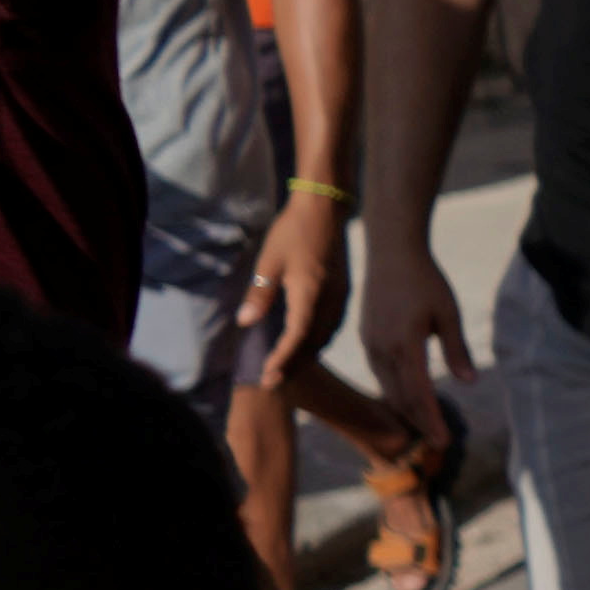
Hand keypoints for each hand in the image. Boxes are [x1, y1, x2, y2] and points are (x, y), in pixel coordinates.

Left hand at [231, 182, 346, 382]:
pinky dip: (320, 339)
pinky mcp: (343, 291)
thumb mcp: (269, 260)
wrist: (325, 209)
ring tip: (289, 366)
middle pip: (314, 342)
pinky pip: (333, 324)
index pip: (297, 336)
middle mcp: (330, 300)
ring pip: (326, 335)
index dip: (282, 357)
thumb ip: (260, 293)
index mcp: (310, 293)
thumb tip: (245, 322)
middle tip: (274, 380)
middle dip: (294, 363)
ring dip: (308, 353)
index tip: (267, 374)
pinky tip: (309, 341)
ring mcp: (340, 296)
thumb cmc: (293, 231)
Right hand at [353, 227, 477, 465]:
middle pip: (401, 397)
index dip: (431, 420)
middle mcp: (382, 349)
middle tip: (437, 443)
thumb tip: (469, 382)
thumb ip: (457, 349)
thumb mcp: (448, 313)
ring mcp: (370, 344)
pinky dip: (395, 391)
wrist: (391, 253)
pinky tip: (407, 399)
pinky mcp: (367, 338)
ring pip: (388, 387)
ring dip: (405, 409)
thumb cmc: (425, 280)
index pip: (419, 394)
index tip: (443, 441)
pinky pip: (381, 373)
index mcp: (404, 345)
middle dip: (419, 422)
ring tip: (424, 426)